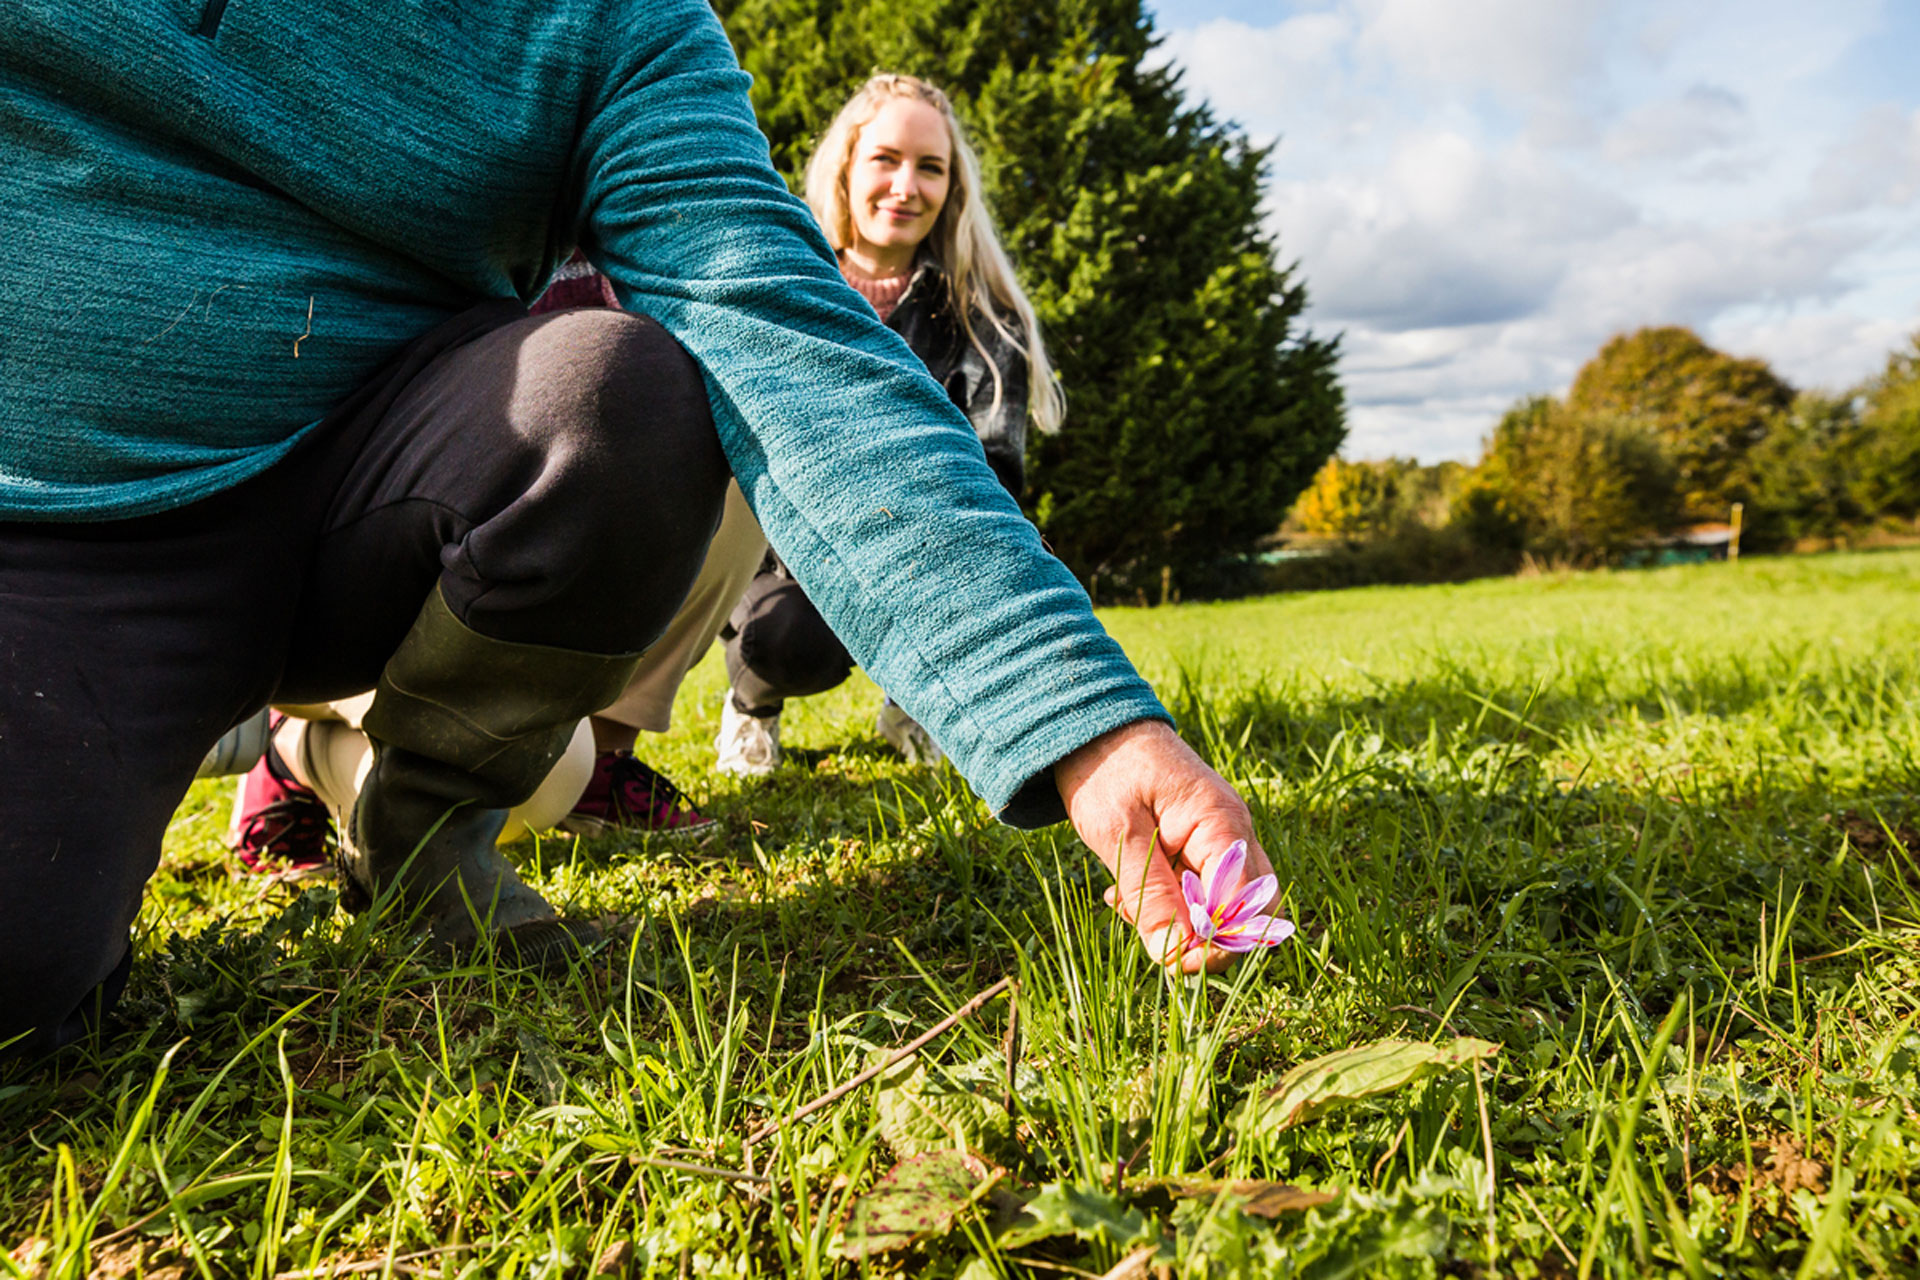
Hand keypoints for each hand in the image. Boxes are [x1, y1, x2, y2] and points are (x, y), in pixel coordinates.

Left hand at [1054, 719, 1275, 972]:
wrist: (1090, 723)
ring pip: (1224, 902)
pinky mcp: (1202, 840)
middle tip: (1150, 935)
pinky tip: (1129, 894)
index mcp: (1221, 824)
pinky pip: (1203, 886)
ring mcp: (1221, 835)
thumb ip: (1149, 896)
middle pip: (1249, 909)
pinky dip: (1172, 901)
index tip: (1169, 958)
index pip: (1246, 906)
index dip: (1216, 943)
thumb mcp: (1118, 835)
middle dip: (1204, 936)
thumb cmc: (1103, 770)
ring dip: (1183, 920)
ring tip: (1128, 905)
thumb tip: (1173, 957)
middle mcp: (1234, 831)